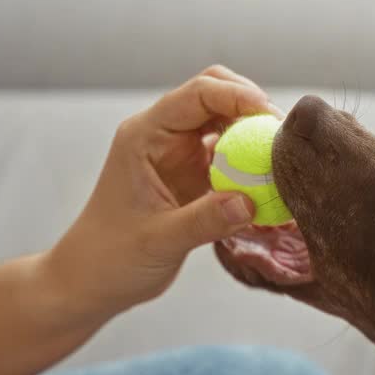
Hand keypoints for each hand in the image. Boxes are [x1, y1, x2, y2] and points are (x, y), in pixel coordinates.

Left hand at [46, 66, 282, 323]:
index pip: (197, 94)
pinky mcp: (193, 174)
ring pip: (226, 121)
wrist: (93, 279)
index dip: (237, 96)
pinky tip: (268, 179)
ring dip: (254, 133)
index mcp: (145, 136)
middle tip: (282, 134)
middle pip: (215, 94)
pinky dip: (252, 160)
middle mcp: (163, 136)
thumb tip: (250, 202)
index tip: (271, 115)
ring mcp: (179, 153)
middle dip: (251, 106)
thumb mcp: (159, 240)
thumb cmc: (111, 257)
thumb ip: (204, 221)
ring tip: (281, 158)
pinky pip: (230, 153)